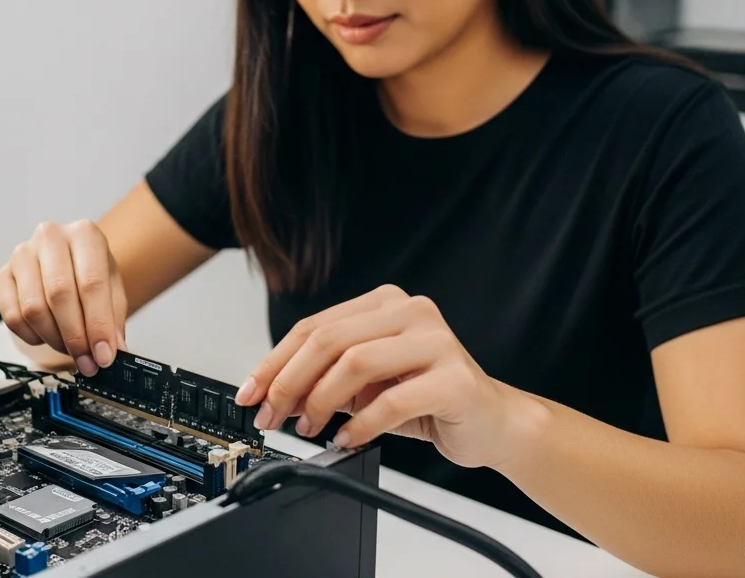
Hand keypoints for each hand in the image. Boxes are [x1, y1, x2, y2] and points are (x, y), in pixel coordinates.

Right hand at [0, 220, 128, 376]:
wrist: (69, 262)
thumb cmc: (90, 273)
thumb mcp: (112, 291)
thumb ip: (113, 321)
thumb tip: (112, 351)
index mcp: (84, 234)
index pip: (91, 283)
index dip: (98, 325)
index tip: (103, 355)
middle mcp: (50, 237)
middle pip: (59, 294)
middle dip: (75, 337)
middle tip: (86, 360)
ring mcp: (22, 255)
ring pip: (34, 308)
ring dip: (54, 339)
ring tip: (70, 348)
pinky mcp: (3, 275)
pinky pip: (13, 316)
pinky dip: (32, 336)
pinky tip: (46, 336)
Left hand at [235, 285, 529, 468]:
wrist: (494, 422)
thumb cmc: (429, 400)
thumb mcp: (367, 386)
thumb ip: (325, 382)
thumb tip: (273, 395)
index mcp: (385, 303)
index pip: (315, 326)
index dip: (275, 361)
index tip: (250, 392)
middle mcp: (411, 312)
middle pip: (329, 341)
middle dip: (289, 382)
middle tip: (271, 415)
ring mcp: (436, 341)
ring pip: (355, 363)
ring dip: (320, 402)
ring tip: (308, 430)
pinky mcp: (455, 379)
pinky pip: (391, 402)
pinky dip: (360, 425)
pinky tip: (346, 440)